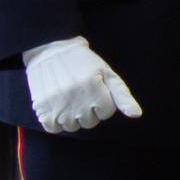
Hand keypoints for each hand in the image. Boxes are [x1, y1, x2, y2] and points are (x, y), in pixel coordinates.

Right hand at [21, 36, 141, 132]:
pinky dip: (56, 122)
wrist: (51, 51)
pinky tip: (57, 107)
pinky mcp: (42, 109)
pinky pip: (53, 128)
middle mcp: (77, 101)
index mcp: (95, 91)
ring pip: (72, 127)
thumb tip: (137, 115)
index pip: (106, 113)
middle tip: (80, 93)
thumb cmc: (83, 62)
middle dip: (89, 110)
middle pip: (90, 122)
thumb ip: (123, 96)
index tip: (94, 89)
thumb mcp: (107, 73)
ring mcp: (58, 106)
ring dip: (72, 117)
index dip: (102, 102)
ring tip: (69, 98)